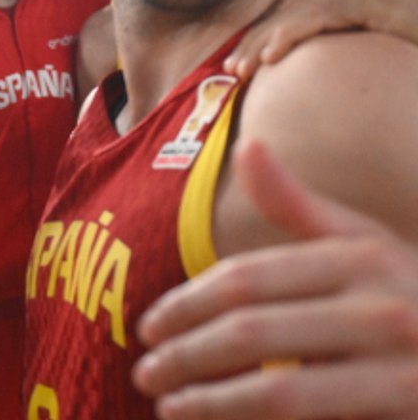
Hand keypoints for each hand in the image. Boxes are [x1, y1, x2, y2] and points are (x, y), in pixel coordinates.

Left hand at [134, 141, 417, 418]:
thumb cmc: (407, 295)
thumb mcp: (363, 245)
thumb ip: (299, 207)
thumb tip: (247, 145)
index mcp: (364, 258)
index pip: (247, 280)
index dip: (186, 304)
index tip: (147, 327)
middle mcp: (386, 309)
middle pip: (253, 333)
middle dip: (185, 355)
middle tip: (145, 372)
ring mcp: (402, 370)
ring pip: (279, 391)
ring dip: (210, 401)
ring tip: (168, 406)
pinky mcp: (405, 410)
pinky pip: (307, 419)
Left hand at [225, 0, 417, 79]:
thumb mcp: (395, 37)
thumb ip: (363, 41)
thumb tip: (335, 66)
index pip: (306, 1)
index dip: (271, 29)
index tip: (247, 61)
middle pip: (295, 2)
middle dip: (259, 34)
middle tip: (232, 67)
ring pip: (299, 8)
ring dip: (264, 39)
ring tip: (240, 69)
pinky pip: (322, 14)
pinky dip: (290, 35)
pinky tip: (271, 59)